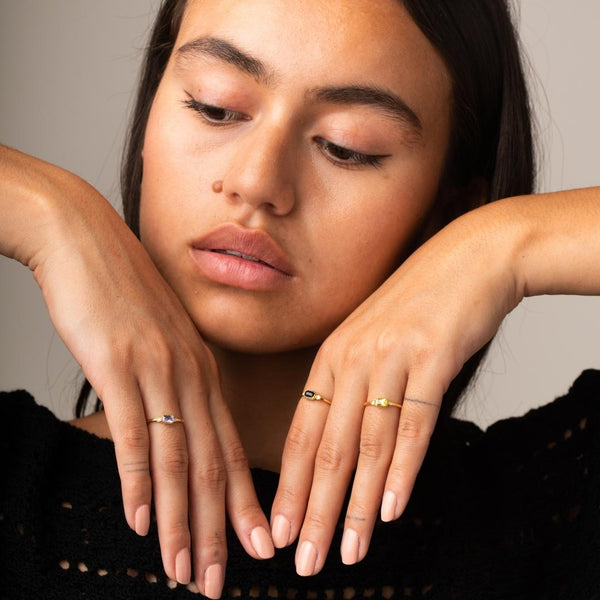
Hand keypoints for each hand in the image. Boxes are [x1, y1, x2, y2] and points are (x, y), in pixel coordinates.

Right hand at [0, 147, 273, 596]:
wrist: (86, 240)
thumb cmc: (123, 292)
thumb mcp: (160, 337)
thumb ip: (175, 376)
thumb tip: (175, 420)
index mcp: (204, 369)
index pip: (232, 447)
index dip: (245, 502)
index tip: (257, 546)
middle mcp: (191, 374)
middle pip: (213, 463)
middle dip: (221, 529)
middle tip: (225, 582)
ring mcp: (157, 370)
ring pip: (179, 460)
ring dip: (183, 522)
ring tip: (186, 573)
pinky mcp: (119, 366)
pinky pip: (135, 433)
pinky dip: (140, 483)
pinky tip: (144, 522)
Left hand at [271, 202, 521, 573]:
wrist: (467, 259)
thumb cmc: (417, 304)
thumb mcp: (371, 338)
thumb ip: (353, 383)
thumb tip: (344, 443)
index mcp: (331, 357)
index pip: (301, 432)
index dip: (289, 486)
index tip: (278, 531)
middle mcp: (353, 359)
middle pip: (327, 448)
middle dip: (314, 510)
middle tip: (304, 560)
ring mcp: (392, 357)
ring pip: (367, 444)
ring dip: (357, 505)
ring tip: (349, 551)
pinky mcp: (433, 358)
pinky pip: (414, 423)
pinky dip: (402, 469)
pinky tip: (391, 507)